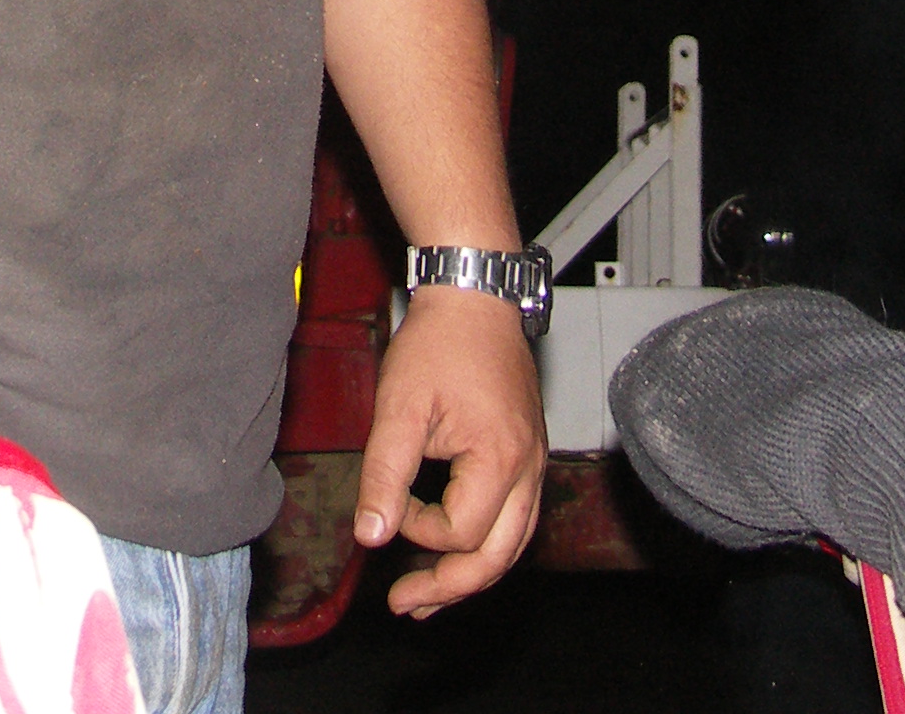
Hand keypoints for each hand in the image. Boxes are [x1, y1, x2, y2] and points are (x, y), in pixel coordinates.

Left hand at [351, 284, 547, 617]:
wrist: (474, 297)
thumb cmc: (439, 345)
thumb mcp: (398, 408)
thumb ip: (384, 476)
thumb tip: (370, 536)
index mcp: (500, 460)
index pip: (459, 533)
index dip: (415, 528)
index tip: (387, 499)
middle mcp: (529, 470)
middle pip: (498, 557)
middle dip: (450, 588)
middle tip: (405, 605)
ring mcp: (534, 463)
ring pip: (513, 544)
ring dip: (470, 574)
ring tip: (426, 597)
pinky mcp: (528, 454)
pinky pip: (516, 518)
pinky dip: (485, 544)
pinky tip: (455, 549)